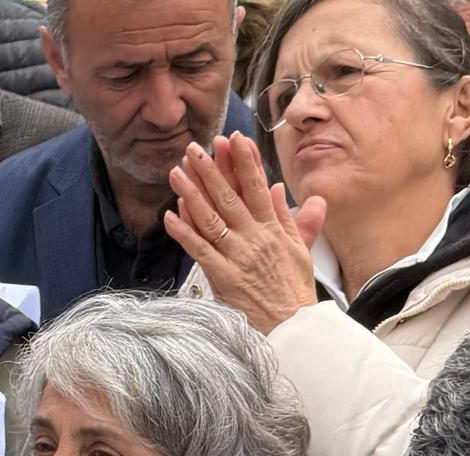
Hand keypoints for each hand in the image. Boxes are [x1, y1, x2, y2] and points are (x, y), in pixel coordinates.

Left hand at [163, 133, 325, 334]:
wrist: (292, 328)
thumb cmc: (294, 290)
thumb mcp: (300, 249)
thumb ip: (290, 217)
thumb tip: (280, 189)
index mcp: (273, 230)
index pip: (258, 188)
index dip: (245, 162)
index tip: (234, 140)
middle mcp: (254, 238)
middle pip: (229, 197)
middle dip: (211, 170)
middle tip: (195, 148)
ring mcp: (237, 256)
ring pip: (210, 219)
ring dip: (191, 194)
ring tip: (176, 172)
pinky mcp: (222, 276)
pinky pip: (199, 250)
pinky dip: (184, 232)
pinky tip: (169, 216)